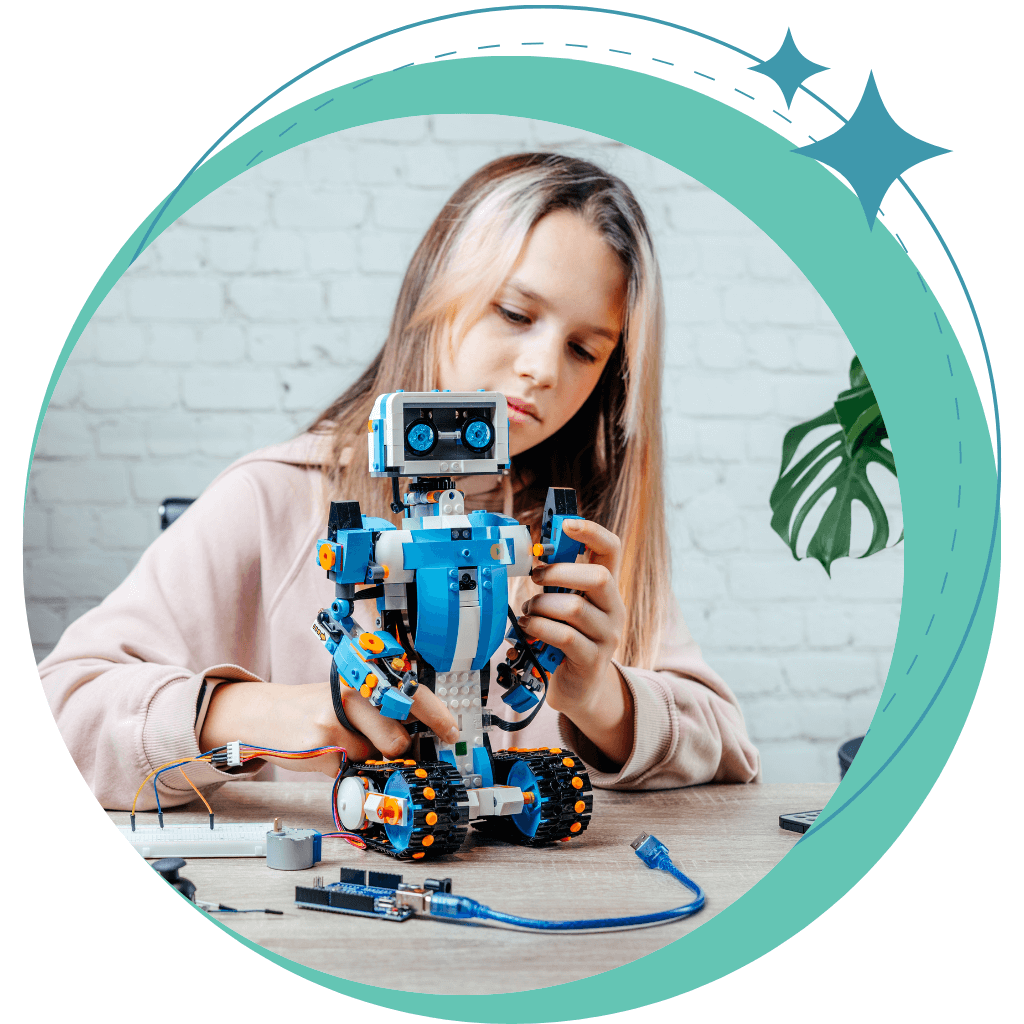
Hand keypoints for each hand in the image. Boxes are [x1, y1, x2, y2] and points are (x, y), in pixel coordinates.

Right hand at [199, 680, 460, 776]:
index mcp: (367, 677)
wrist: (267, 713)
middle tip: (376, 742)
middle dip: (394, 749)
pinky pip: (351, 770)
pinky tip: (327, 751)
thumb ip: (383, 712)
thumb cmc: (318, 707)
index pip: (414, 695)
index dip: (438, 718)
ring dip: (368, 758)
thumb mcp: (352, 697)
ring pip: (376, 757)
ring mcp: (337, 720)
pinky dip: (344, 768)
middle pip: (399, 739)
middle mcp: (355, 692)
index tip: (450, 733)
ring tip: (346, 743)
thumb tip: (422, 740)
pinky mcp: (322, 746)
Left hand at [517, 518, 634, 766]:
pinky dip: (540, 628)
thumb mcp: (565, 606)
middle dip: (560, 572)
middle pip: (599, 577)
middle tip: (536, 578)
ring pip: (575, 608)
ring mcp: (607, 636)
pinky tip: (529, 628)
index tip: (567, 524)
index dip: (592, 532)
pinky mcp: (592, 660)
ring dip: (542, 606)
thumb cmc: (566, 640)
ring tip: (530, 613)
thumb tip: (534, 556)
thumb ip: (558, 583)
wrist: (579, 689)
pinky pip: (564, 635)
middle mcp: (614, 609)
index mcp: (607, 589)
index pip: (611, 549)